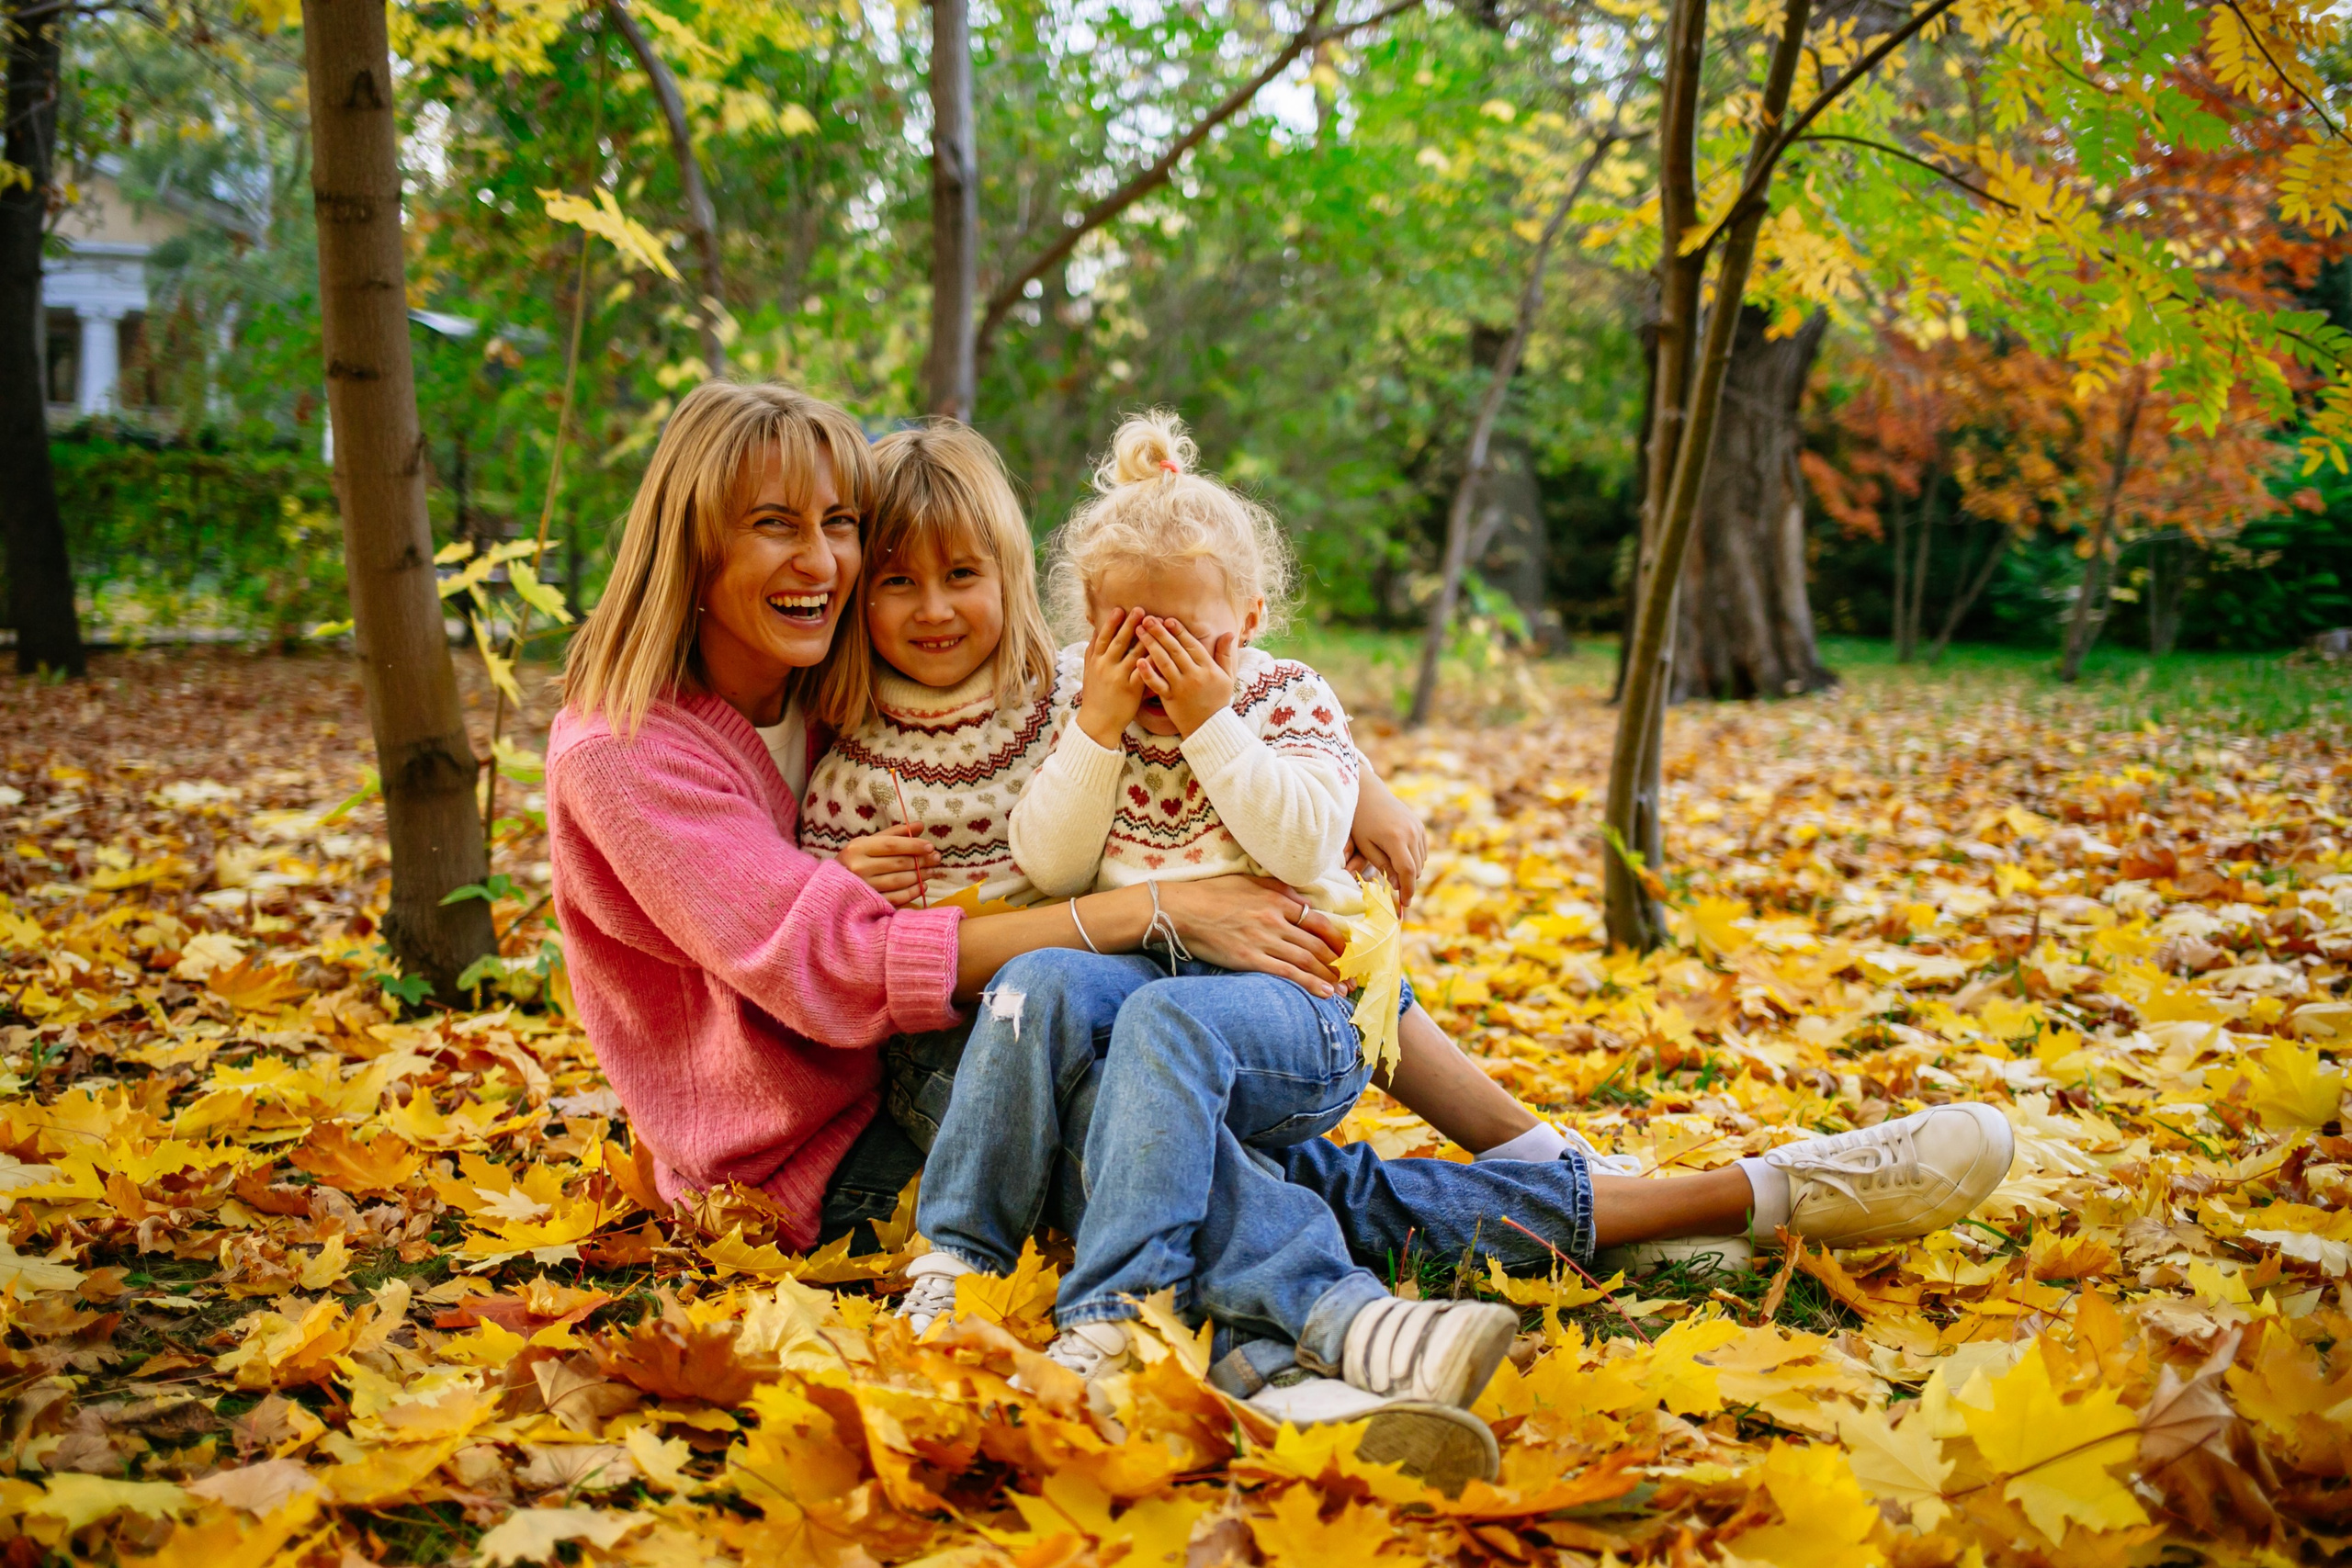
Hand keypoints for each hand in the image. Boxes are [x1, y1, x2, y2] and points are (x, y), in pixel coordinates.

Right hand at [838, 831, 937, 907]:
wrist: (829, 887)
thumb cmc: (853, 861)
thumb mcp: (868, 843)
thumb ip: (894, 834)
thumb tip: (919, 826)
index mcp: (858, 848)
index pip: (892, 845)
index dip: (913, 845)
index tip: (930, 846)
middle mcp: (859, 867)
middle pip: (898, 863)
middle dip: (921, 861)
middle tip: (936, 859)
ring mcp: (864, 886)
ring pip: (899, 881)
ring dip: (919, 876)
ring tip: (931, 871)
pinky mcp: (868, 903)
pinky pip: (896, 898)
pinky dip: (912, 892)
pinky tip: (922, 886)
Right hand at [1077, 606, 1148, 748]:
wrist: (1097, 722)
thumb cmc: (1095, 695)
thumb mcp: (1089, 671)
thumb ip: (1093, 650)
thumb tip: (1095, 629)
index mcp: (1096, 661)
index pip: (1103, 638)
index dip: (1112, 623)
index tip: (1120, 609)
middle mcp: (1106, 667)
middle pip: (1119, 642)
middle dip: (1130, 624)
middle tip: (1141, 610)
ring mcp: (1118, 678)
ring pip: (1134, 655)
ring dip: (1146, 639)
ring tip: (1156, 626)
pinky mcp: (1131, 689)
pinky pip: (1144, 672)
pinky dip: (1152, 662)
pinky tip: (1162, 652)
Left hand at [1137, 618, 1235, 735]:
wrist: (1209, 728)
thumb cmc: (1218, 700)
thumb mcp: (1227, 677)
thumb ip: (1225, 654)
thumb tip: (1228, 633)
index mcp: (1208, 669)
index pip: (1192, 645)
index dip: (1179, 631)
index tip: (1168, 619)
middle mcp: (1194, 676)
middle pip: (1175, 650)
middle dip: (1161, 633)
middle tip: (1147, 619)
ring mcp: (1181, 688)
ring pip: (1164, 663)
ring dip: (1151, 645)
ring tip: (1139, 632)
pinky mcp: (1170, 699)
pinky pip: (1157, 684)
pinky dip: (1148, 673)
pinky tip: (1139, 661)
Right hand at [1155, 875, 1349, 995]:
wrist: (1182, 909)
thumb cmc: (1213, 894)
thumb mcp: (1250, 882)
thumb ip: (1279, 891)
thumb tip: (1302, 902)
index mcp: (1278, 898)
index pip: (1318, 920)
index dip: (1336, 938)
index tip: (1346, 949)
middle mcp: (1276, 919)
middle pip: (1318, 943)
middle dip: (1339, 961)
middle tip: (1353, 973)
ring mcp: (1264, 940)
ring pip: (1308, 960)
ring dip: (1330, 975)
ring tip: (1344, 987)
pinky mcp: (1250, 958)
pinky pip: (1288, 973)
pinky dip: (1310, 983)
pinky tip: (1325, 992)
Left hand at [1347, 762, 1426, 906]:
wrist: (1367, 793)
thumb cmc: (1360, 821)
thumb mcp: (1365, 845)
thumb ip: (1383, 865)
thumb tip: (1399, 884)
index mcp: (1396, 839)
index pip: (1408, 871)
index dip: (1408, 890)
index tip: (1405, 904)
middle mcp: (1411, 833)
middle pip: (1416, 868)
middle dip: (1407, 881)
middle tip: (1394, 888)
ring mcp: (1417, 827)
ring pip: (1421, 861)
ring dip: (1410, 870)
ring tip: (1394, 871)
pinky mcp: (1419, 825)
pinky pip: (1422, 850)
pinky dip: (1414, 858)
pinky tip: (1399, 857)